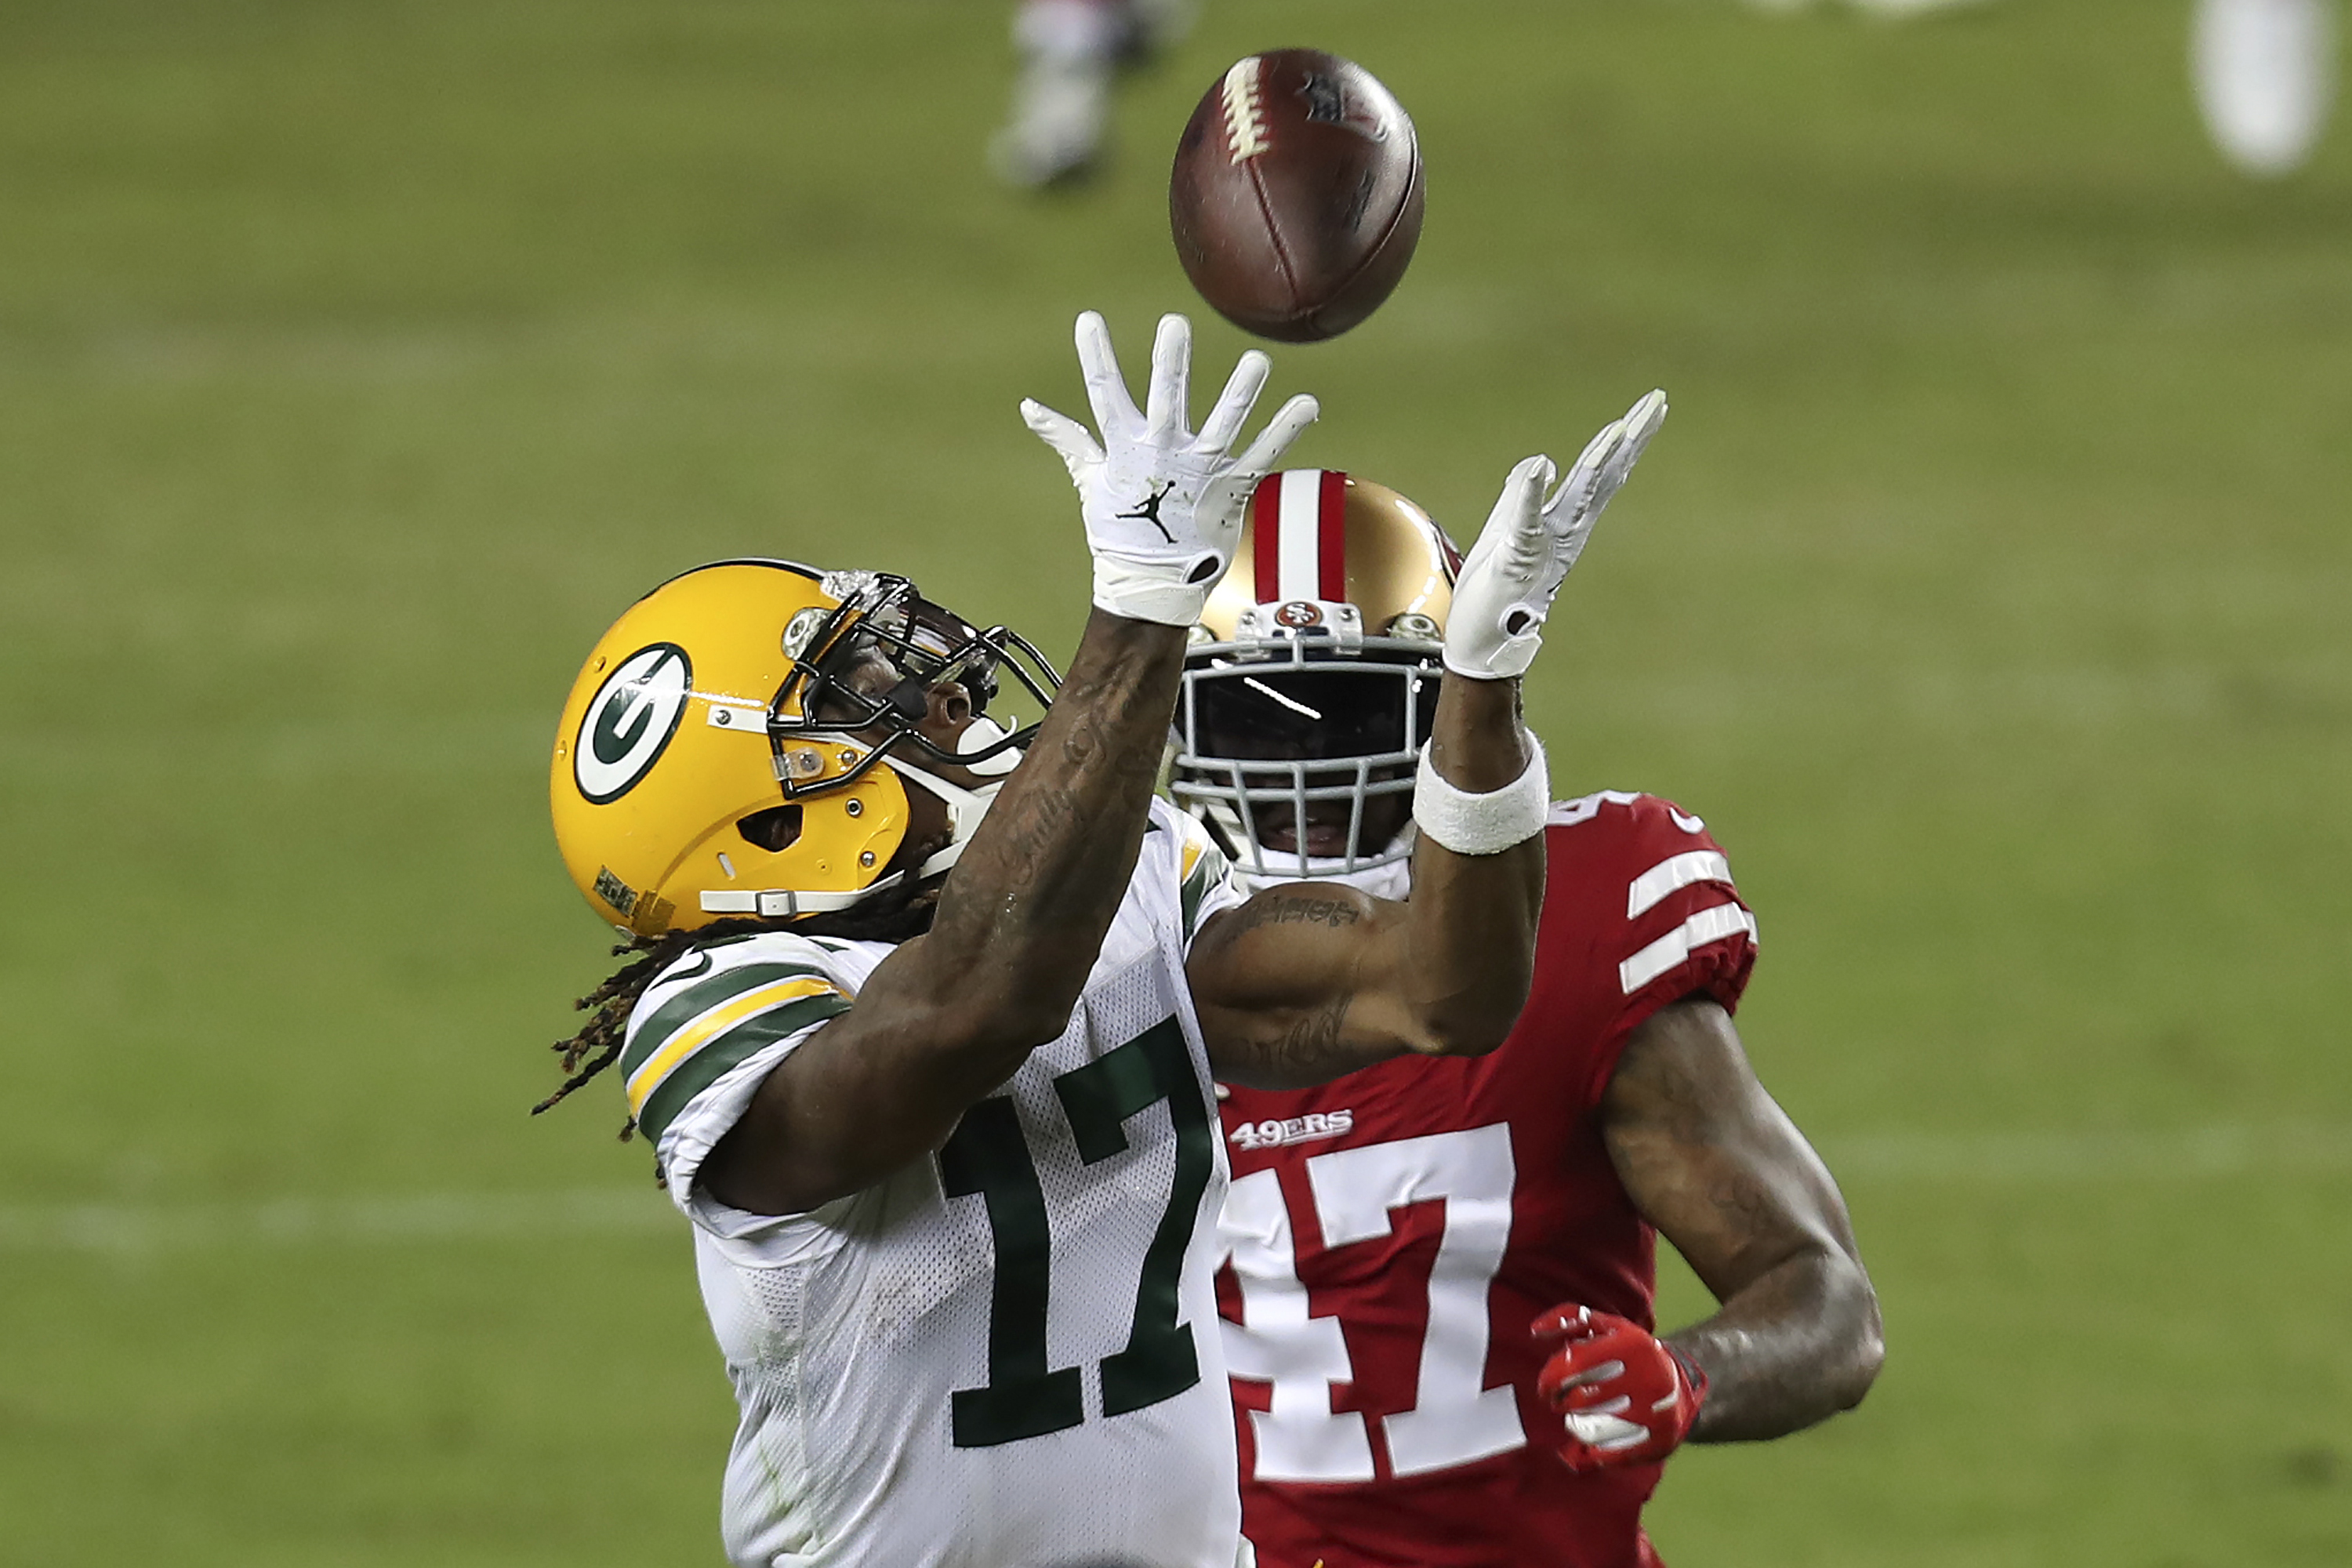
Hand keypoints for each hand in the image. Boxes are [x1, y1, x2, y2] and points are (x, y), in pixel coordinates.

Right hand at [1023, 310, 1318, 625]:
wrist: (1150, 585)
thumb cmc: (1119, 530)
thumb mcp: (1090, 480)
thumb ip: (1068, 438)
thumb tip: (1029, 408)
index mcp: (1126, 447)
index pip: (1104, 393)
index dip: (1095, 356)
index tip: (1088, 320)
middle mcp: (1163, 452)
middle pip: (1165, 398)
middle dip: (1170, 362)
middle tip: (1175, 324)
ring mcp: (1200, 470)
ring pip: (1223, 421)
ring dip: (1242, 390)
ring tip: (1257, 360)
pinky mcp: (1231, 489)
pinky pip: (1263, 455)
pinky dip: (1286, 429)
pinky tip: (1307, 403)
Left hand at [1443, 389, 1666, 678]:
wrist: (1483, 640)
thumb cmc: (1497, 589)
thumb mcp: (1507, 529)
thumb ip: (1523, 495)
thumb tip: (1540, 463)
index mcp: (1565, 522)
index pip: (1602, 472)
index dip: (1625, 438)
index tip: (1651, 405)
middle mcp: (1564, 531)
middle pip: (1604, 476)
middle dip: (1630, 439)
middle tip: (1657, 403)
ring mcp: (1545, 545)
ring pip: (1579, 496)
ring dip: (1597, 461)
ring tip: (1618, 428)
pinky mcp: (1517, 558)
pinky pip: (1527, 521)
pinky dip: (1533, 494)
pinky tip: (1543, 466)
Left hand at [1532, 1303, 1706, 1472]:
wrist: (1679, 1382)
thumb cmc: (1630, 1352)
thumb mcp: (1608, 1326)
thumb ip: (1571, 1318)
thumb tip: (1535, 1330)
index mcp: (1633, 1345)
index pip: (1575, 1364)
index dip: (1550, 1378)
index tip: (1545, 1387)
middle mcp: (1649, 1377)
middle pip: (1582, 1401)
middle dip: (1562, 1404)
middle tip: (1560, 1402)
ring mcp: (1658, 1412)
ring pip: (1593, 1431)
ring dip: (1576, 1427)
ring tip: (1576, 1420)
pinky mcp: (1661, 1440)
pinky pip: (1613, 1455)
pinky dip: (1595, 1453)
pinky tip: (1590, 1446)